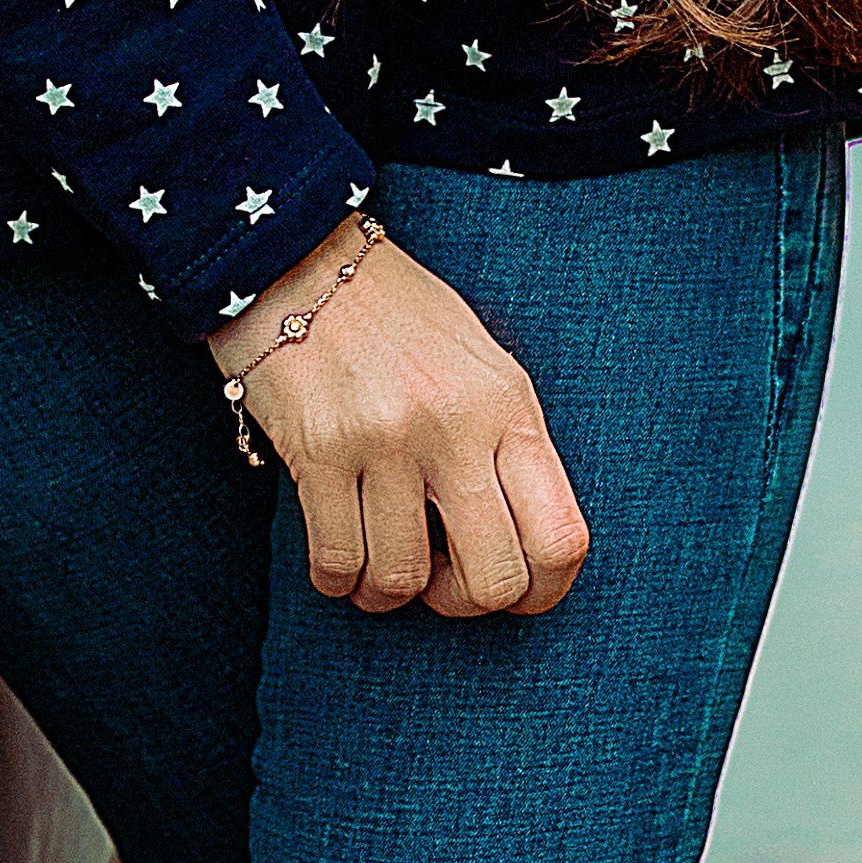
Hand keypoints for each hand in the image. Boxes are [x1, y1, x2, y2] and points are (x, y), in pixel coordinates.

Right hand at [207, 217, 592, 619]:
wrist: (299, 258)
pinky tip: (340, 556)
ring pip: (403, 580)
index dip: (544, 592)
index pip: (562, 537)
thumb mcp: (479, 362)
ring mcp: (386, 439)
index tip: (513, 590)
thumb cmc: (397, 316)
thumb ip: (506, 443)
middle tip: (438, 582)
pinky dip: (339, 580)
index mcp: (509, 401)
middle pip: (493, 580)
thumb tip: (525, 541)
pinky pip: (338, 563)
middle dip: (464, 604)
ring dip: (388, 592)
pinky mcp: (319, 451)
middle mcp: (456, 423)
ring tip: (379, 563)